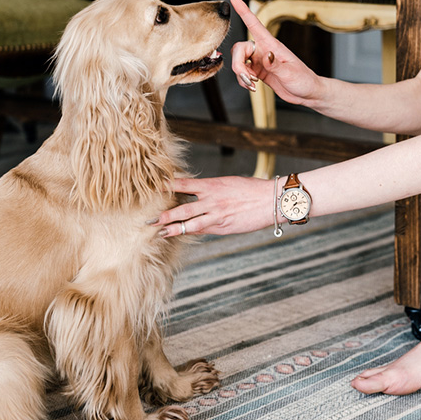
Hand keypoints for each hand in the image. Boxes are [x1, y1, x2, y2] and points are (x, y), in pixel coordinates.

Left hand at [155, 175, 275, 236]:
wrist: (270, 200)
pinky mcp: (224, 227)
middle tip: (149, 220)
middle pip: (182, 208)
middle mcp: (211, 200)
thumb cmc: (251, 190)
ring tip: (160, 233)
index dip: (167, 186)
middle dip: (165, 215)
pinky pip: (204, 230)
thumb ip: (211, 190)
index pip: (184, 184)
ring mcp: (217, 215)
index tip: (154, 188)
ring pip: (190, 224)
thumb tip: (197, 194)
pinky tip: (181, 236)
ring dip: (173, 229)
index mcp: (212, 185)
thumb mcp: (228, 184)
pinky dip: (191, 233)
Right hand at [229, 0, 321, 106]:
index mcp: (271, 45)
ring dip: (241, 75)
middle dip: (238, 65)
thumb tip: (265, 55)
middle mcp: (263, 50)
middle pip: (238, 49)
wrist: (307, 93)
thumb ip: (276, 65)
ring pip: (238, 61)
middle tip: (248, 79)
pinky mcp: (258, 71)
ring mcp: (259, 61)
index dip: (242, 10)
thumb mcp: (290, 73)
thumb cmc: (303, 80)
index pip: (254, 23)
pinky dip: (243, 81)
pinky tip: (252, 86)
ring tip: (252, 85)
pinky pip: (242, 72)